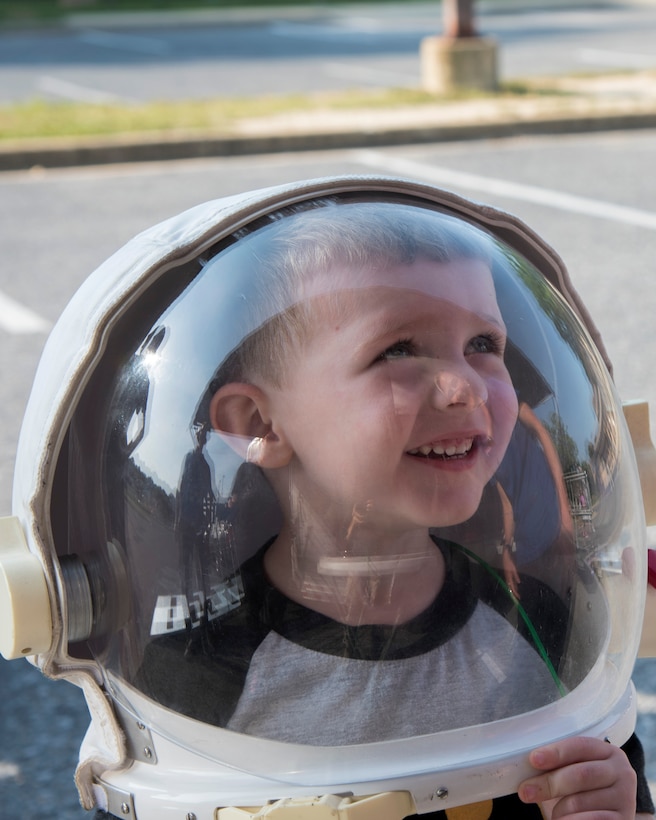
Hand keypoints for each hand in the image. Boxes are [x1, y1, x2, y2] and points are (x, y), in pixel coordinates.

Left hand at [518, 736, 636, 818]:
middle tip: (524, 791)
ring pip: (580, 802)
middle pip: (580, 774)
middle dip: (548, 783)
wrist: (601, 817)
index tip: (533, 760)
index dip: (556, 752)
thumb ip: (556, 765)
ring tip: (554, 813)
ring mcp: (625, 798)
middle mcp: (622, 772)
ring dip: (559, 810)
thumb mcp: (571, 772)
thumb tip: (521, 764)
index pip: (580, 746)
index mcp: (607, 751)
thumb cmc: (579, 790)